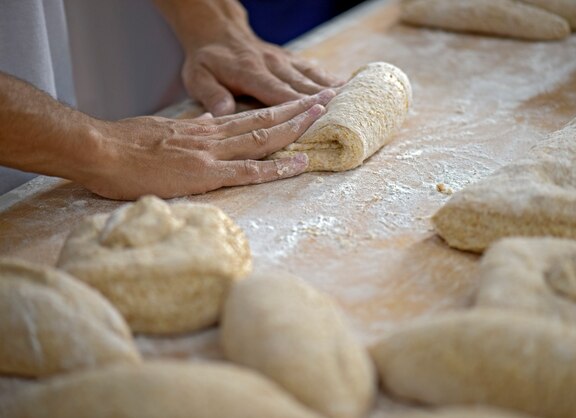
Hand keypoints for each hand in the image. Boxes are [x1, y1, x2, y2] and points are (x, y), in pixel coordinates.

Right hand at [82, 89, 334, 199]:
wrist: (100, 150)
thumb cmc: (124, 144)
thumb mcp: (164, 131)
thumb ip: (191, 131)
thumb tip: (209, 125)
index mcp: (204, 129)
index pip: (249, 117)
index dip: (278, 110)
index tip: (300, 103)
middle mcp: (214, 136)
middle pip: (264, 120)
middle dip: (297, 110)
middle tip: (325, 99)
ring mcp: (212, 153)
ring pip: (263, 138)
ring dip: (296, 128)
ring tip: (321, 117)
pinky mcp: (205, 173)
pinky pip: (249, 170)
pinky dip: (277, 167)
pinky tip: (299, 163)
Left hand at [183, 29, 343, 115]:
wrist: (217, 32)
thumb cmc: (207, 61)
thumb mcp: (197, 77)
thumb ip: (211, 95)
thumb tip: (222, 111)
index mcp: (250, 74)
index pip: (277, 93)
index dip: (297, 105)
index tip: (318, 114)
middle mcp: (271, 66)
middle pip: (300, 86)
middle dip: (322, 101)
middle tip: (345, 113)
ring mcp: (282, 61)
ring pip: (310, 76)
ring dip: (331, 89)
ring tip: (353, 100)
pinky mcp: (289, 59)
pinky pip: (311, 68)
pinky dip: (329, 77)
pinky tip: (346, 85)